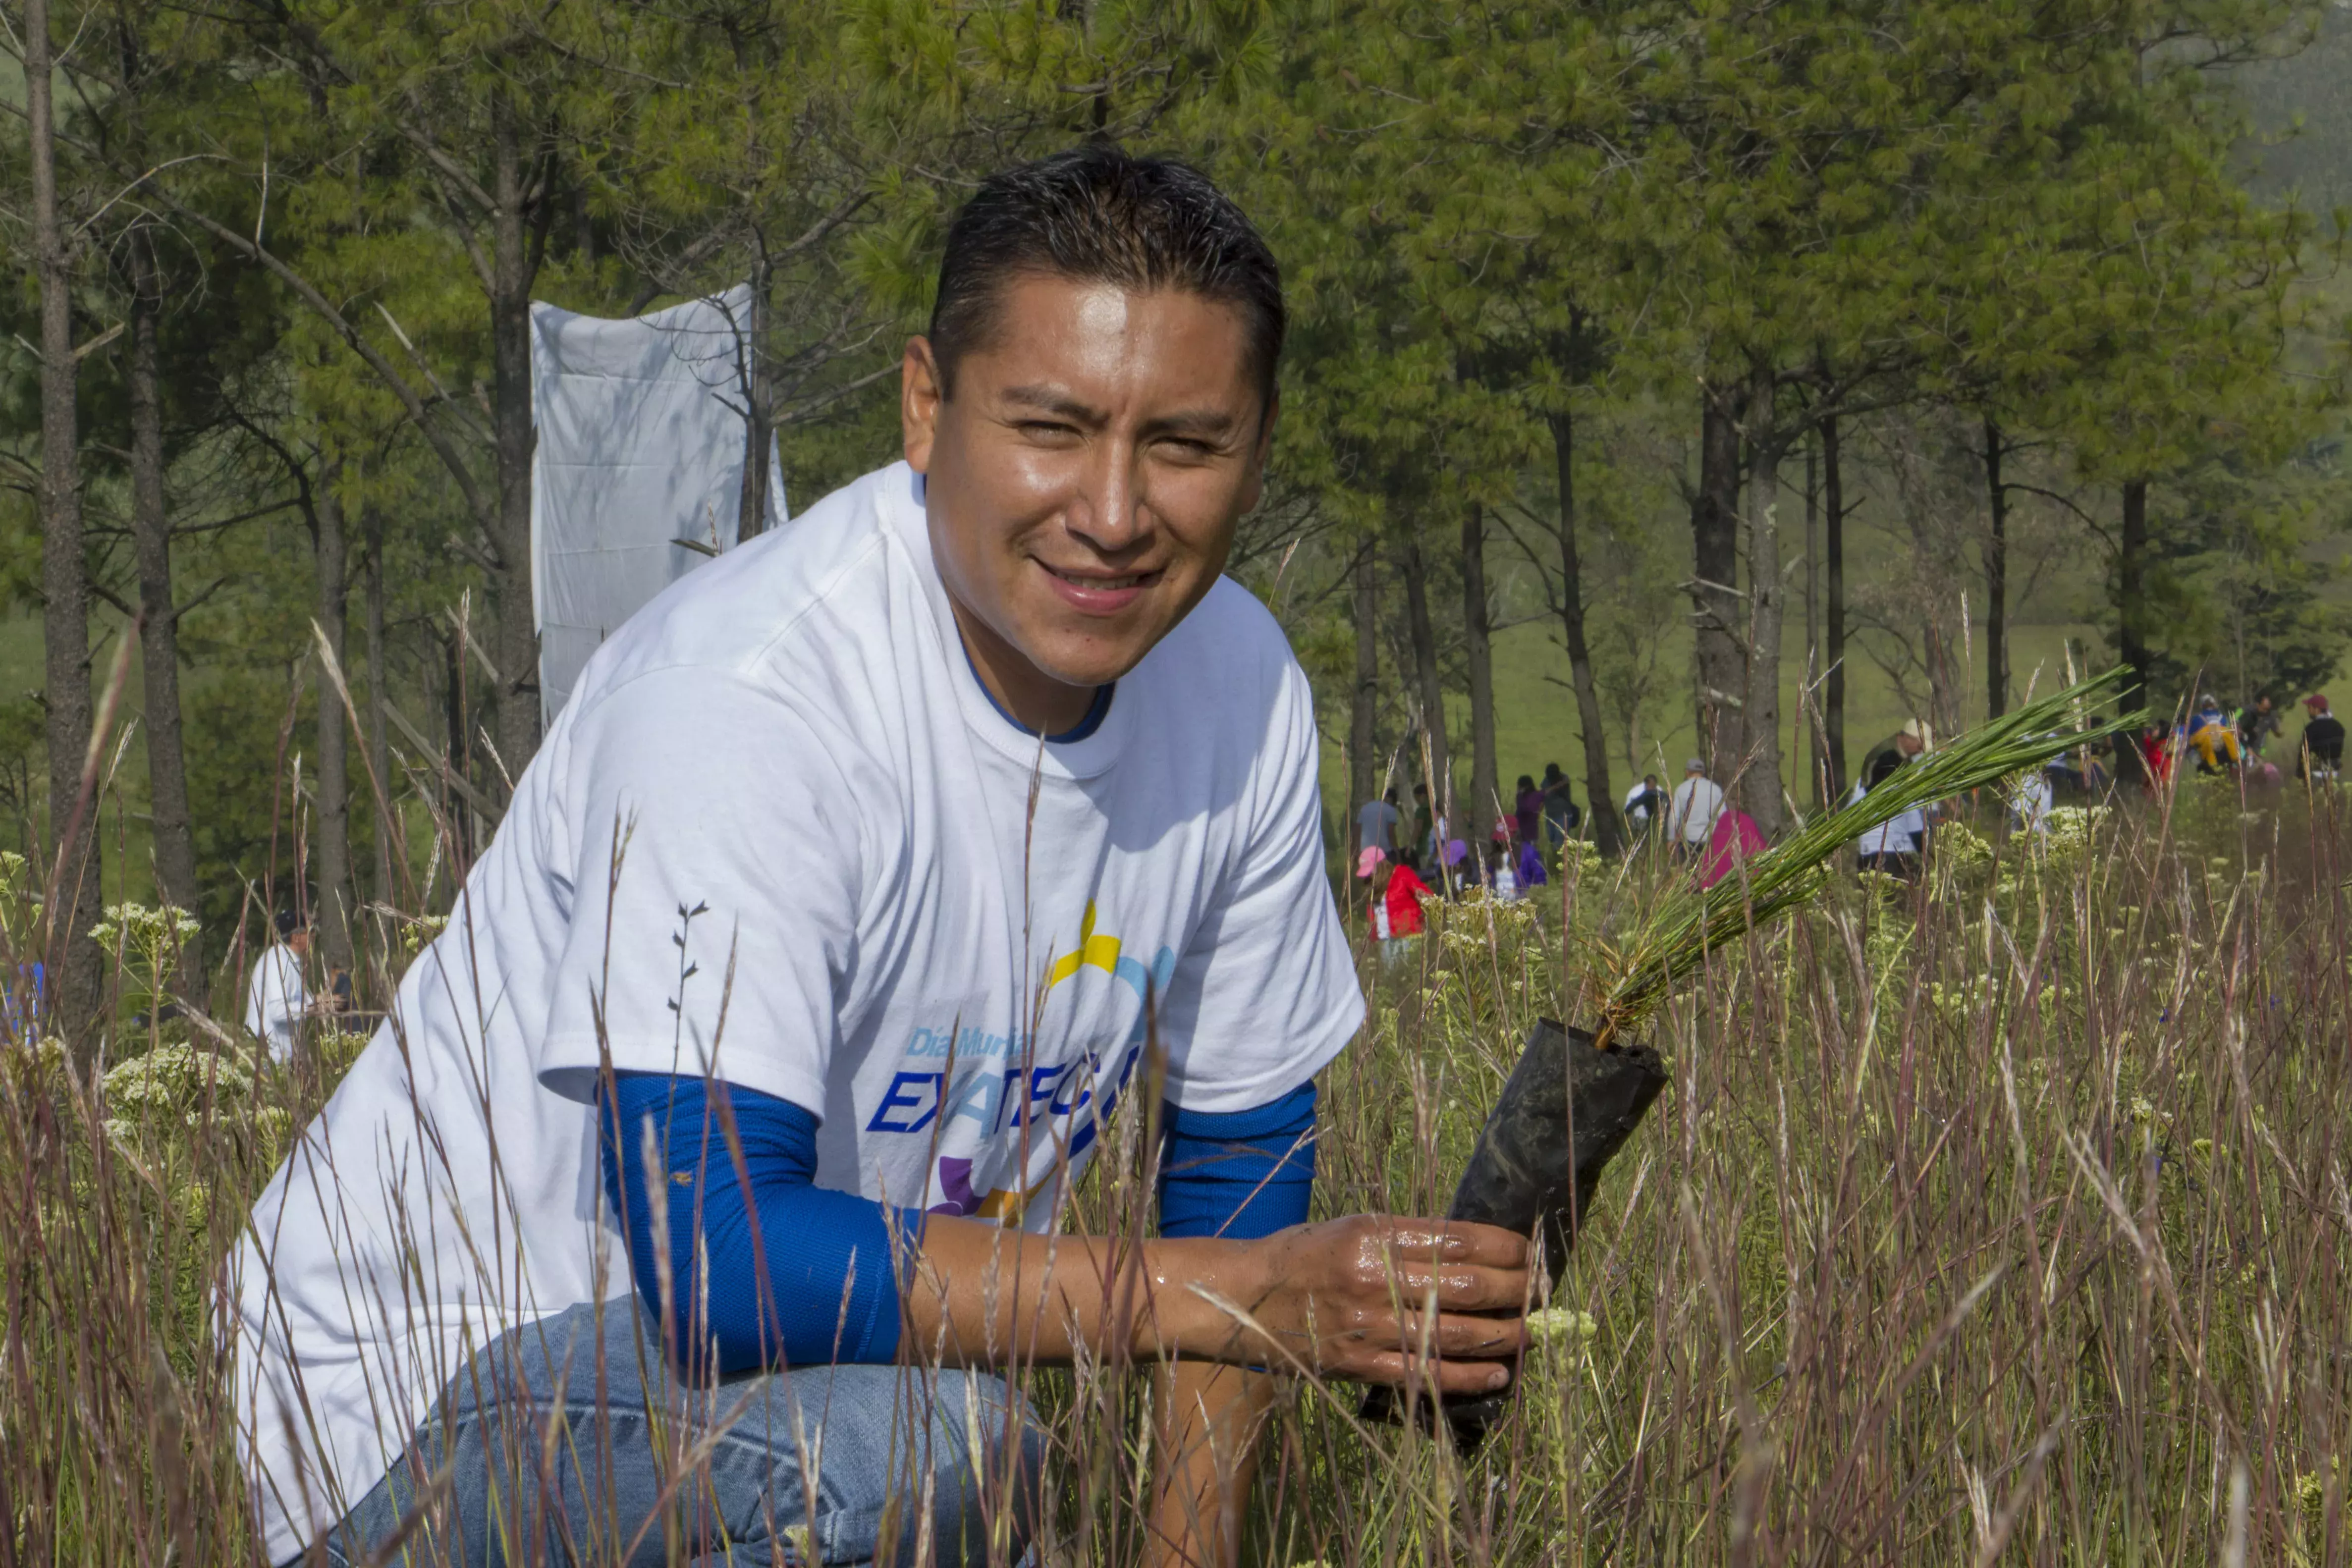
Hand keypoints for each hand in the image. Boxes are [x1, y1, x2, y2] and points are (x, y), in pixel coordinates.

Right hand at [1207, 1217, 1531, 1395]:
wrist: (1241, 1298)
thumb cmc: (1303, 1254)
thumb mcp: (1353, 1225)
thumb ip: (1408, 1235)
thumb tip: (1475, 1246)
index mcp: (1373, 1235)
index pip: (1459, 1240)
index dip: (1505, 1247)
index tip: (1529, 1252)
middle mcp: (1374, 1280)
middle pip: (1466, 1287)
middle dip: (1516, 1290)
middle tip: (1541, 1291)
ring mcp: (1368, 1328)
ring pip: (1454, 1334)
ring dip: (1503, 1335)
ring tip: (1531, 1332)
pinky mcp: (1360, 1366)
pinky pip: (1425, 1376)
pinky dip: (1468, 1377)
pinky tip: (1498, 1374)